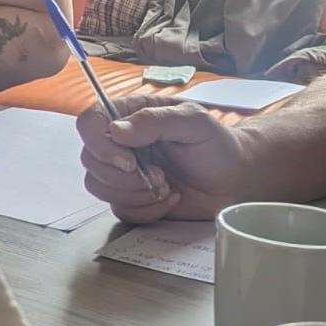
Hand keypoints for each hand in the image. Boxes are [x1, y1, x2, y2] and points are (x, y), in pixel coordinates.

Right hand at [76, 95, 245, 222]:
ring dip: (134, 193)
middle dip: (122, 176)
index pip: (89, 122)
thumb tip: (117, 130)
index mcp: (130, 115)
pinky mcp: (131, 198)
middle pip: (90, 159)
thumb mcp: (195, 123)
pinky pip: (119, 209)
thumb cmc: (218, 146)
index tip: (128, 161)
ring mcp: (123, 172)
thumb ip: (156, 120)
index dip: (99, 144)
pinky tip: (170, 199)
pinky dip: (146, 209)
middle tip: (159, 176)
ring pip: (98, 186)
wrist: (236, 181)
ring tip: (166, 186)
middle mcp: (121, 143)